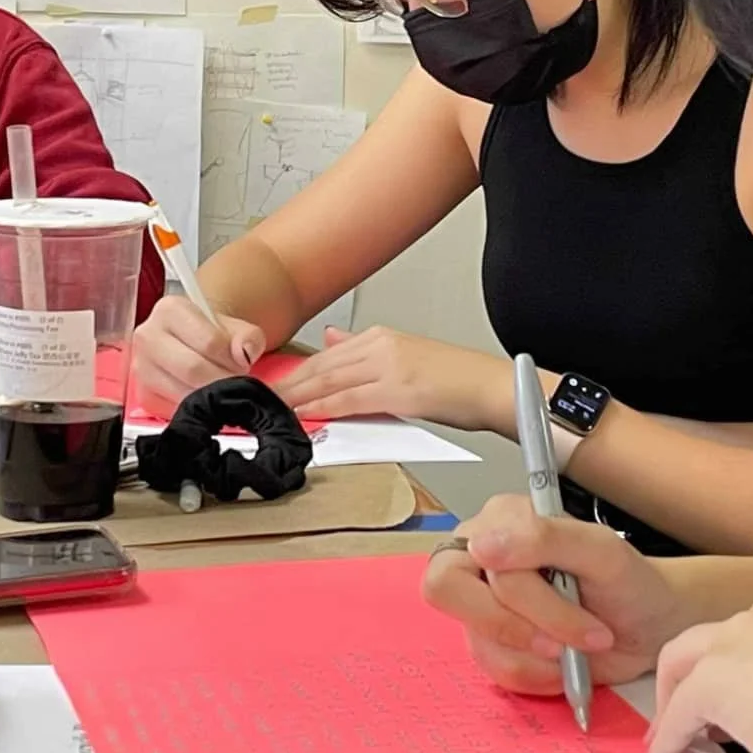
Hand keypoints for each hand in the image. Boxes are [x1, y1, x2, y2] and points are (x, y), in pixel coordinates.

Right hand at [131, 296, 266, 413]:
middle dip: (222, 381)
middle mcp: (148, 335)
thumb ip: (248, 337)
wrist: (193, 344)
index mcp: (170, 310)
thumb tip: (244, 354)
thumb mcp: (237, 328)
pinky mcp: (144, 395)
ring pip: (183, 393)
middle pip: (193, 369)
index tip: (242, 365)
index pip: (209, 341)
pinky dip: (197, 409)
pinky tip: (206, 400)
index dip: (231, 359)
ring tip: (222, 390)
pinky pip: (175, 410)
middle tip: (237, 385)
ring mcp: (142, 367)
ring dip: (210, 398)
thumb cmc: (214, 334)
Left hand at [275, 325, 500, 429]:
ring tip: (271, 409)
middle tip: (259, 399)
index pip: (326, 356)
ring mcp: (388, 366)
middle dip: (288, 384)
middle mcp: (381, 345)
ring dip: (297, 397)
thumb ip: (365, 351)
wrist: (493, 387)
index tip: (273, 385)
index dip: (296, 372)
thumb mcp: (406, 355)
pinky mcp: (398, 389)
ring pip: (329, 381)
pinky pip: (350, 399)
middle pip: (321, 367)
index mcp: (382, 336)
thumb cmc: (457, 380)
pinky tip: (305, 415)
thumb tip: (333, 340)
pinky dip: (323, 407)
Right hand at [422, 494, 684, 694]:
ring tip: (579, 649)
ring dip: (537, 655)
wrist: (648, 628)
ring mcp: (481, 604)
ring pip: (477, 638)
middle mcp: (479, 556)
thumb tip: (481, 546)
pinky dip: (536, 675)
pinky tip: (565, 665)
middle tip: (564, 643)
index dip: (516, 588)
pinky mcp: (490, 644)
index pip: (476, 551)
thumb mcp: (600, 551)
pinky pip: (493, 669)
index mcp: (502, 519)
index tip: (571, 598)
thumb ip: (545, 538)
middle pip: (448, 590)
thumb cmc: (627, 581)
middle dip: (514, 625)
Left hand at [648, 582, 752, 752]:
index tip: (746, 696)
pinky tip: (672, 751)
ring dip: (680, 698)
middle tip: (701, 712)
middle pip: (717, 638)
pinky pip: (681, 707)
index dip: (749, 668)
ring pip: (688, 661)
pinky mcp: (713, 678)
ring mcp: (739, 639)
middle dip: (703, 673)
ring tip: (679, 732)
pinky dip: (672, 731)